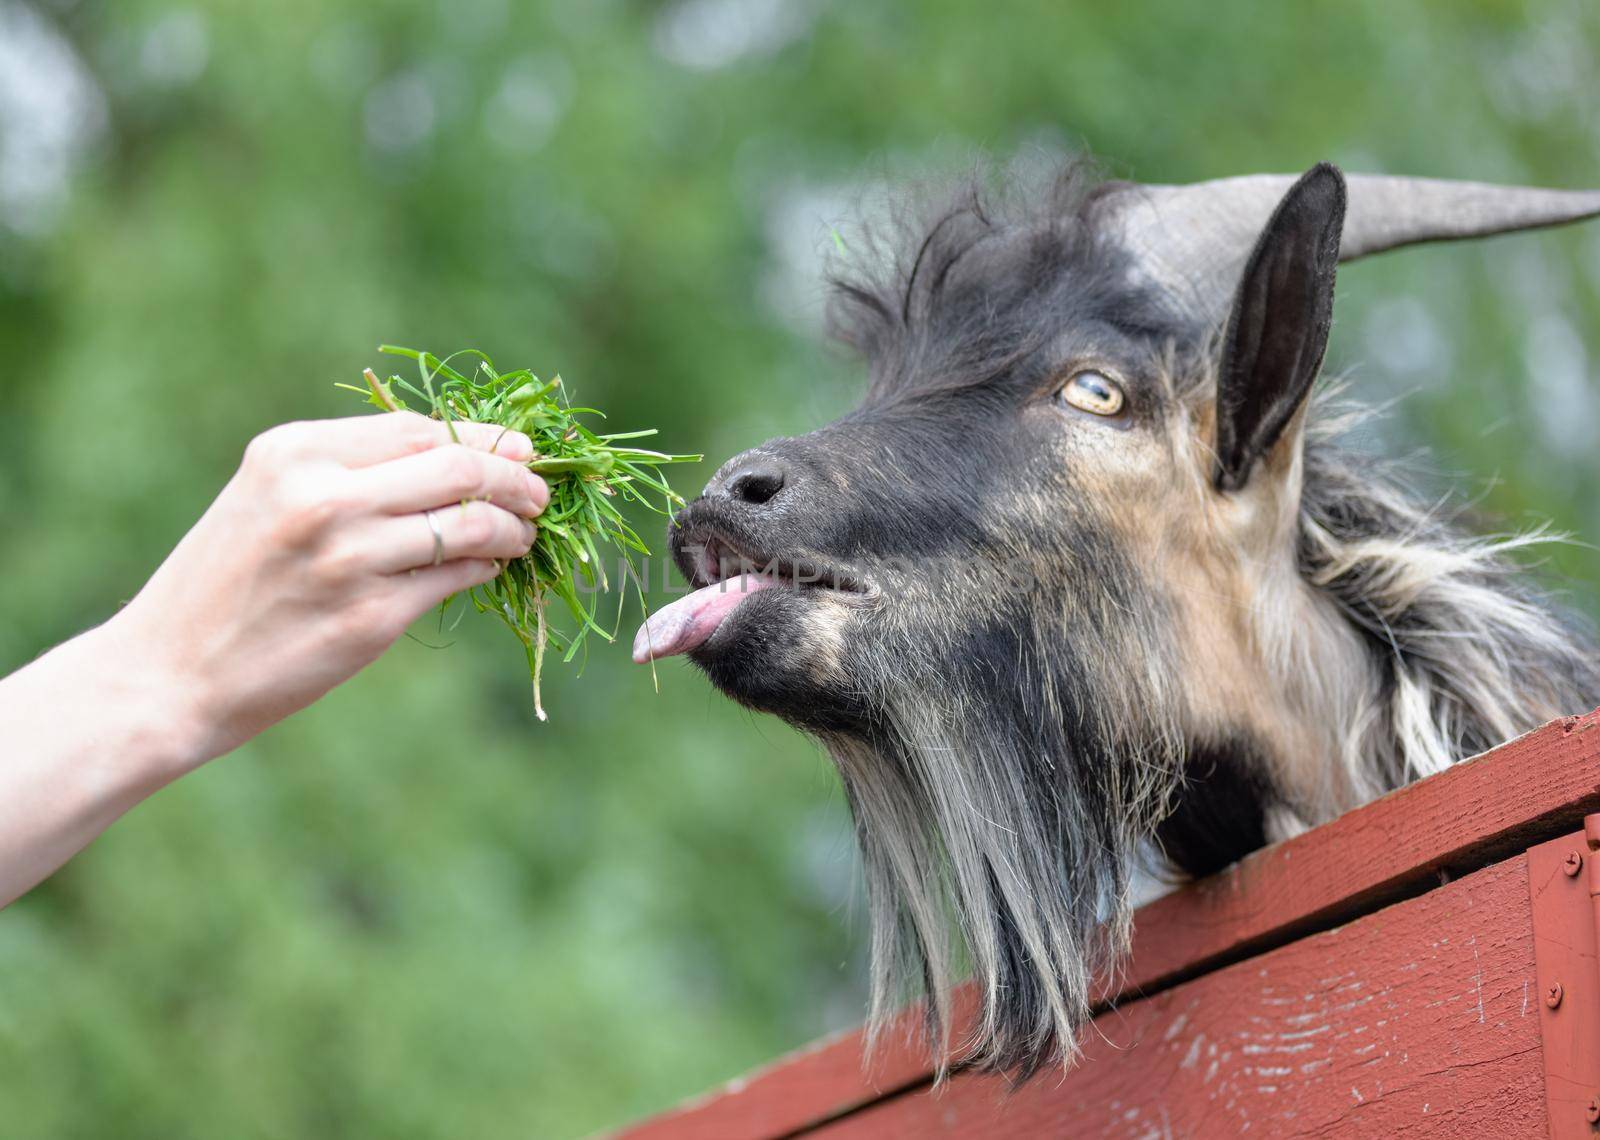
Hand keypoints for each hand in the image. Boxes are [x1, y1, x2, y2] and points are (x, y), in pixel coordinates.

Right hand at [108, 412, 548, 769]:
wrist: (168, 673)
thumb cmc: (227, 581)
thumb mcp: (269, 497)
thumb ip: (351, 468)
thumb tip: (462, 452)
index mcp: (295, 453)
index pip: (420, 428)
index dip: (484, 436)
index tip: (521, 448)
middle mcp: (322, 496)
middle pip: (459, 465)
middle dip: (517, 475)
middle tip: (541, 492)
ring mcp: (349, 559)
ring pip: (472, 522)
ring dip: (515, 526)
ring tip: (526, 533)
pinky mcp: (370, 618)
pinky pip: (457, 577)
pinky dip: (487, 567)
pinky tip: (490, 567)